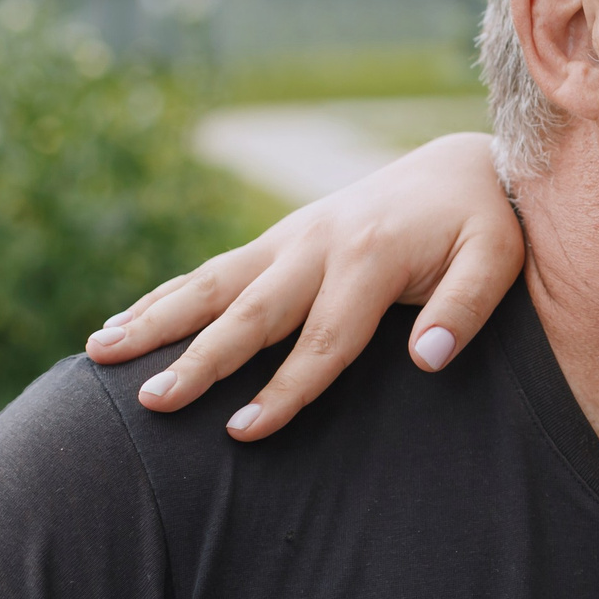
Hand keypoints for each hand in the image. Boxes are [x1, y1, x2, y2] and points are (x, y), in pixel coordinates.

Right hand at [85, 133, 523, 439]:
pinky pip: (213, 271)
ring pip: (213, 283)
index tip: (244, 431)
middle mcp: (318, 243)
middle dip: (199, 360)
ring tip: (99, 353)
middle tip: (150, 403)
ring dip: (156, 318)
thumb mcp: (498, 258)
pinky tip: (122, 324)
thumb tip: (428, 358)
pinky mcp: (278, 238)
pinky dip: (164, 296)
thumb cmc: (484, 224)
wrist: (459, 167)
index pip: (324, 339)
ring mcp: (291, 237)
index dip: (285, 389)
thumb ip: (466, 307)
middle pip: (251, 313)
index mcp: (371, 255)